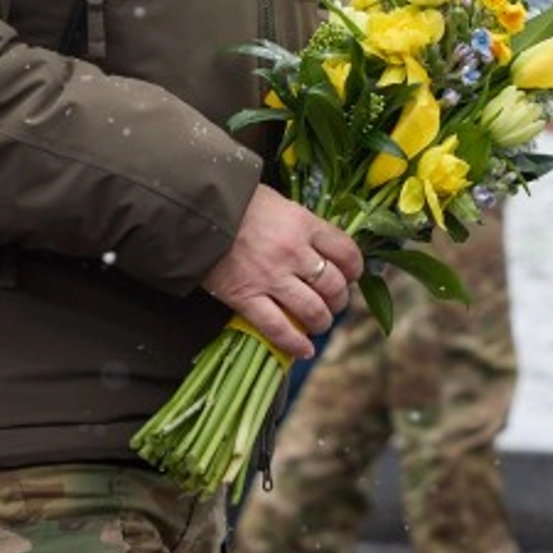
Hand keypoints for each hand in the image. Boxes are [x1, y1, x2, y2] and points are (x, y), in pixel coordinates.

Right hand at [200, 190, 364, 360]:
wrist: (197, 210)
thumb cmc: (238, 202)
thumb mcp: (279, 203)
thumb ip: (301, 225)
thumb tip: (320, 245)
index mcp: (304, 224)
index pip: (347, 252)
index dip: (355, 268)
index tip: (351, 275)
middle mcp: (294, 253)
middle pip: (333, 285)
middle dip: (339, 299)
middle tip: (335, 302)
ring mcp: (271, 278)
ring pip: (313, 310)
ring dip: (322, 321)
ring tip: (320, 323)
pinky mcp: (246, 298)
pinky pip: (277, 329)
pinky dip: (295, 344)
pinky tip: (305, 350)